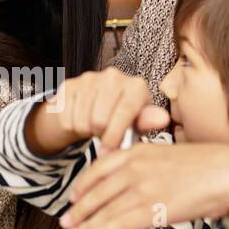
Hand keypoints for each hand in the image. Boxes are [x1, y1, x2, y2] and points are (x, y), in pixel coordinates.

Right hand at [26, 67, 169, 156]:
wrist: (93, 108)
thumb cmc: (121, 119)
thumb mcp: (137, 124)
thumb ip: (147, 122)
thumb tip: (162, 119)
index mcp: (135, 86)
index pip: (125, 112)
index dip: (115, 136)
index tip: (109, 152)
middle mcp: (113, 76)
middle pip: (100, 120)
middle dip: (100, 134)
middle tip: (103, 134)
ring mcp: (89, 78)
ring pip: (82, 121)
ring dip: (85, 131)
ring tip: (93, 127)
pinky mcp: (69, 85)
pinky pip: (66, 117)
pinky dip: (72, 126)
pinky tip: (80, 120)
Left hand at [59, 141, 228, 228]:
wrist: (226, 173)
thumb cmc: (203, 166)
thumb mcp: (166, 154)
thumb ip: (144, 164)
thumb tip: (130, 180)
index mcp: (137, 152)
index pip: (99, 169)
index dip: (83, 186)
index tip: (75, 197)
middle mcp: (134, 169)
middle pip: (96, 192)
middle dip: (78, 210)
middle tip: (65, 221)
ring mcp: (141, 190)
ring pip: (104, 211)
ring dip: (84, 226)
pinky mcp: (152, 210)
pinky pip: (118, 224)